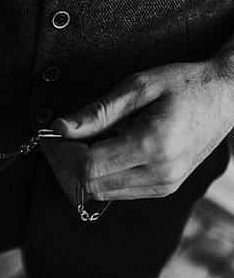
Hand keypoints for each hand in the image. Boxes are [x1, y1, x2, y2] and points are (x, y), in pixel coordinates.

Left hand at [43, 59, 233, 202]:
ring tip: (102, 138)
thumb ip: (97, 112)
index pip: (88, 167)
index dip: (67, 151)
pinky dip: (107, 173)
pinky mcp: (165, 188)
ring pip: (103, 192)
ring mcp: (165, 185)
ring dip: (91, 168)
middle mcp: (160, 173)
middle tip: (78, 134)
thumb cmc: (183, 85)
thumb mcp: (137, 87)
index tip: (63, 132)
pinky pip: (120, 191)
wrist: (226, 96)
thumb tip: (60, 128)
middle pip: (91, 185)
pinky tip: (116, 148)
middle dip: (75, 160)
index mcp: (152, 145)